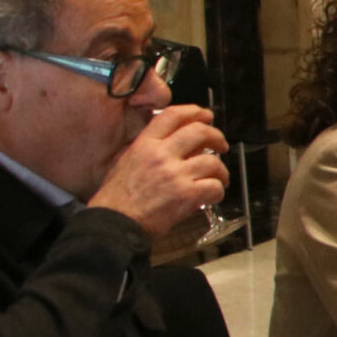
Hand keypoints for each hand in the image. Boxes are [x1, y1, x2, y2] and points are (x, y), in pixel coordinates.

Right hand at [87, 106, 229, 239]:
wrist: (114, 224)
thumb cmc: (117, 199)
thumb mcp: (125, 162)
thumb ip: (148, 149)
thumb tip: (174, 143)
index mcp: (144, 145)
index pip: (173, 115)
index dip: (194, 112)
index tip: (205, 116)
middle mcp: (160, 155)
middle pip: (199, 132)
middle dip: (217, 137)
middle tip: (221, 145)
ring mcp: (174, 175)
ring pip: (212, 162)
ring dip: (221, 170)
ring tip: (219, 178)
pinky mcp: (186, 196)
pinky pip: (214, 186)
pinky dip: (218, 191)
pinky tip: (212, 195)